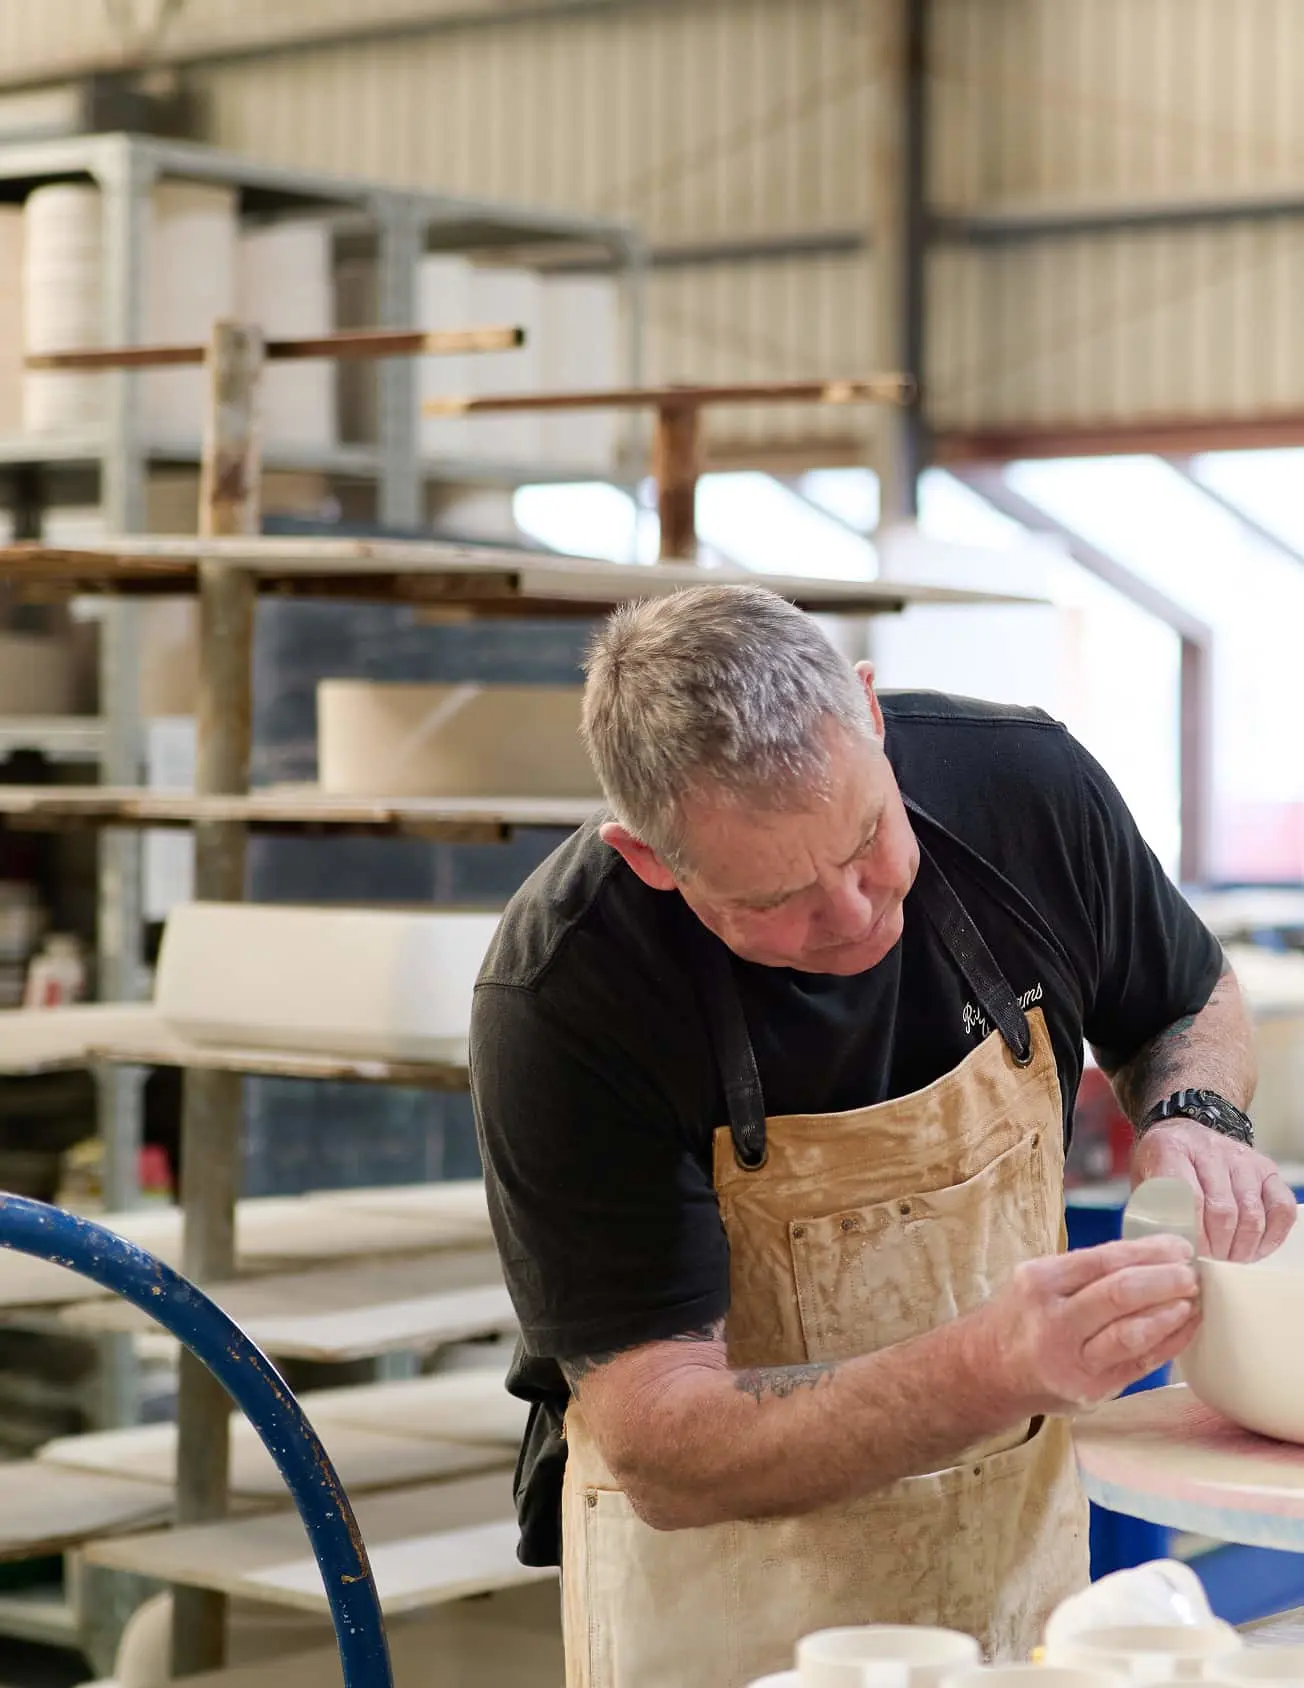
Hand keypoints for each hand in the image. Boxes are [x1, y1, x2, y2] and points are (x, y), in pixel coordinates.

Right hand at [966, 1235, 1200, 1413]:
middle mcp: (1051, 1322)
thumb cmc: (1024, 1317)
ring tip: (1193, 1300)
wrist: (989, 1371)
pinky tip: (1185, 1328)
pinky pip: (1139, 1365)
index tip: (1178, 1247)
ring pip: (1131, 1334)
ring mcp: (1071, 1361)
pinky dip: (1169, 1344)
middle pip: (1119, 1295)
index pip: (1103, 1260)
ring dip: (1170, 1314)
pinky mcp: (1090, 1391)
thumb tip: (1153, 1256)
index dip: (1148, 1252)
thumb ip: (1085, 1272)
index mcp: (1039, 1283)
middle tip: (1190, 1273)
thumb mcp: (1038, 1282)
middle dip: (1164, 1280)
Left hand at [1132, 1119, 1296, 1261]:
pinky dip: (1271, 1237)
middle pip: (1223, 1211)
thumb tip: (1163, 1258)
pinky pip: (1281, 1208)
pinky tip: (1253, 1251)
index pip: (1188, 1198)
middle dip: (1217, 1249)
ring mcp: (1242, 1158)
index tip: (1189, 1257)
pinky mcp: (1266, 1169)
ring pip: (1251, 1213)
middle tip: (1209, 1267)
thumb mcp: (1142, 1185)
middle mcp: (1210, 1150)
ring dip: (1241, 1248)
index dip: (1192, 1235)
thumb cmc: (1160, 1167)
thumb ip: (1149, 1217)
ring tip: (1228, 1263)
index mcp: (1171, 1149)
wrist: (1181, 1133)